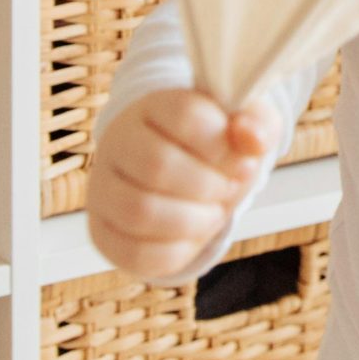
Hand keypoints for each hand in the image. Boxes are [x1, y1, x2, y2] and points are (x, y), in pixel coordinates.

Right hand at [86, 87, 285, 282]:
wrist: (182, 179)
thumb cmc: (213, 148)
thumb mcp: (243, 126)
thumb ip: (255, 124)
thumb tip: (251, 139)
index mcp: (153, 106)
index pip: (184, 114)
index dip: (222, 144)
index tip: (243, 160)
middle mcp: (118, 142)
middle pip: (158, 165)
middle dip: (209, 186)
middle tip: (227, 189)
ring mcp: (103, 189)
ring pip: (140, 212)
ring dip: (195, 221)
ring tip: (214, 213)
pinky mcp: (103, 233)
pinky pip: (135, 253)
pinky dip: (177, 251)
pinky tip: (193, 235)